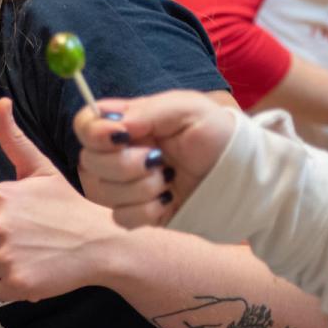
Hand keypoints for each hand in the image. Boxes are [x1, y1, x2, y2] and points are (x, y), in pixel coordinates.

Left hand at [0, 98, 123, 302]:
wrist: (102, 241)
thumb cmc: (67, 205)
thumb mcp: (39, 168)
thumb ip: (13, 138)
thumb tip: (1, 102)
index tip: (12, 227)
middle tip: (24, 244)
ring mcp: (6, 254)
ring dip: (1, 271)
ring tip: (30, 257)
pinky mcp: (18, 282)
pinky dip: (12, 288)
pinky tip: (35, 272)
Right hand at [73, 90, 236, 227]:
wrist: (243, 178)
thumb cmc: (218, 135)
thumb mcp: (188, 109)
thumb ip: (147, 112)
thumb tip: (114, 126)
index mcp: (126, 122)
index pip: (84, 123)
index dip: (93, 132)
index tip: (120, 136)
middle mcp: (118, 152)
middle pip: (88, 161)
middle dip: (124, 165)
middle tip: (158, 160)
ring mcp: (125, 185)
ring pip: (102, 192)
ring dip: (139, 188)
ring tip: (169, 179)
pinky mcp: (136, 213)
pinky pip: (121, 218)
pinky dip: (147, 211)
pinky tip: (169, 201)